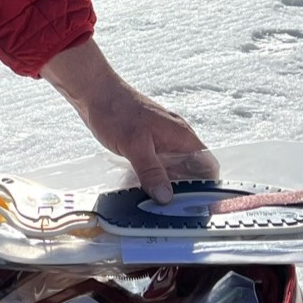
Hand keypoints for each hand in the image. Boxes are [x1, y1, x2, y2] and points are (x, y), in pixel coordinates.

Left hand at [41, 38, 217, 201]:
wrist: (95, 93)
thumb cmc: (116, 111)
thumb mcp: (135, 145)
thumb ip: (151, 171)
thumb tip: (166, 196)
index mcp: (181, 135)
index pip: (207, 164)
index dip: (206, 185)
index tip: (196, 204)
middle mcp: (175, 138)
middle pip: (190, 170)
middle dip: (182, 190)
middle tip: (170, 209)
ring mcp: (160, 140)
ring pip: (171, 168)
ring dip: (164, 184)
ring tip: (154, 202)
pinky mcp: (145, 143)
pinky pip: (155, 164)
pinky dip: (151, 176)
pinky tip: (139, 187)